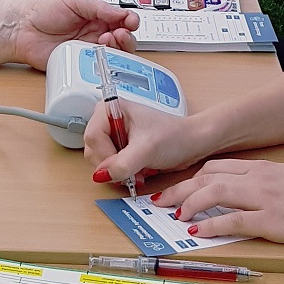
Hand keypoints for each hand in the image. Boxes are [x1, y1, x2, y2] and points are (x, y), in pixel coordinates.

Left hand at [9, 0, 138, 69]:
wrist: (19, 27)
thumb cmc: (40, 9)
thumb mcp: (73, 0)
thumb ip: (98, 7)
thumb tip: (120, 13)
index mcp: (95, 15)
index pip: (121, 20)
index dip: (129, 22)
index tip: (130, 22)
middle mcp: (93, 33)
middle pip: (122, 40)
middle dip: (126, 38)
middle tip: (119, 34)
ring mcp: (86, 50)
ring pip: (112, 56)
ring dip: (115, 50)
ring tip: (106, 42)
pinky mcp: (77, 64)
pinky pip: (95, 68)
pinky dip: (101, 64)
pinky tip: (97, 57)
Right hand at [83, 96, 205, 184]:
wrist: (191, 143)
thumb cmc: (175, 136)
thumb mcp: (147, 149)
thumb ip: (122, 163)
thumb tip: (102, 175)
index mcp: (110, 109)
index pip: (92, 136)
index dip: (105, 155)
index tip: (120, 166)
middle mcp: (108, 120)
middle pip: (93, 150)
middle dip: (112, 166)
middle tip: (132, 170)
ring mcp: (114, 135)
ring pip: (100, 162)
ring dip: (118, 172)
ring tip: (138, 170)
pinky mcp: (120, 148)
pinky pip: (110, 167)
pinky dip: (122, 174)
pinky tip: (138, 171)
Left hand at [173, 158, 283, 244]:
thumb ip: (267, 186)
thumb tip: (245, 197)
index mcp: (263, 169)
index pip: (217, 167)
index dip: (191, 177)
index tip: (175, 187)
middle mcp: (259, 178)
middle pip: (208, 177)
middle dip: (180, 188)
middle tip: (160, 200)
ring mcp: (265, 198)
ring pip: (215, 192)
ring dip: (190, 203)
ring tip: (175, 215)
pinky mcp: (273, 220)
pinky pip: (233, 220)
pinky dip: (211, 224)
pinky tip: (197, 230)